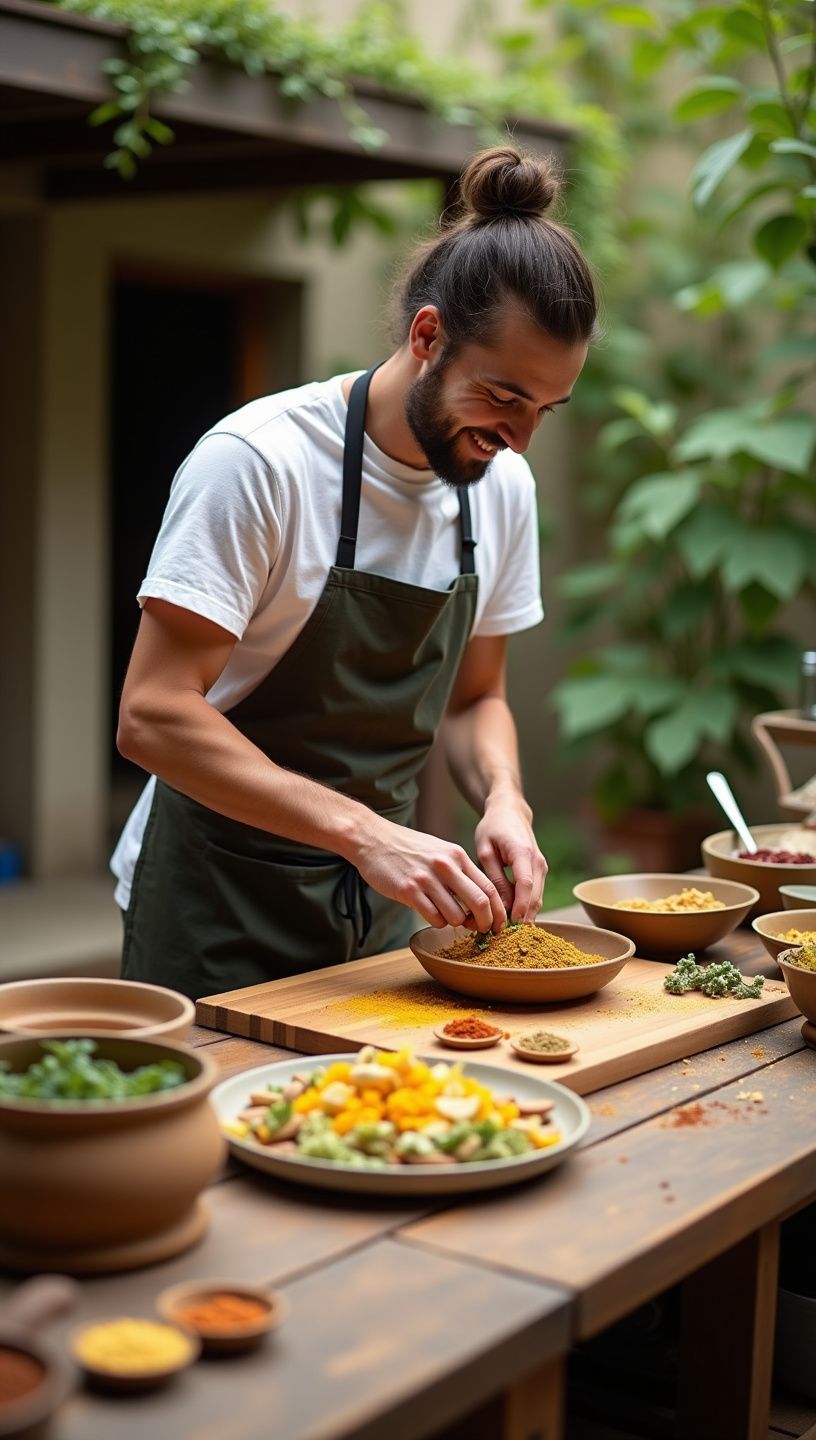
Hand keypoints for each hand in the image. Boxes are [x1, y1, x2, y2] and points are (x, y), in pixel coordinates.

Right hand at [352, 819, 505, 932]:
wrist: (372, 839)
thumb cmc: (407, 848)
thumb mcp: (440, 851)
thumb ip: (459, 871)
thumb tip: (479, 901)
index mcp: (457, 856)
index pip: (489, 887)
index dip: (498, 911)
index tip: (497, 924)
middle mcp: (445, 866)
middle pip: (480, 903)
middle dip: (485, 923)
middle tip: (481, 930)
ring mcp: (426, 879)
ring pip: (456, 916)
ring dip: (454, 923)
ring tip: (445, 915)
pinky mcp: (408, 890)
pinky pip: (433, 918)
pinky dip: (436, 921)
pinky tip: (428, 911)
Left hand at [473, 794, 547, 922]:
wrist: (510, 812)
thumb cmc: (493, 828)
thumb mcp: (485, 850)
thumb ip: (494, 877)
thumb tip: (503, 904)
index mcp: (523, 853)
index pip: (525, 885)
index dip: (519, 908)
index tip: (509, 925)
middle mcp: (538, 861)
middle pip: (535, 896)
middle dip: (522, 918)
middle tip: (503, 935)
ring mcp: (542, 867)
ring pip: (537, 898)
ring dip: (525, 915)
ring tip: (505, 930)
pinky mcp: (540, 872)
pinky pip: (535, 894)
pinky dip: (525, 907)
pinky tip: (510, 918)